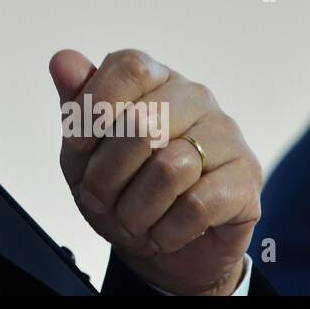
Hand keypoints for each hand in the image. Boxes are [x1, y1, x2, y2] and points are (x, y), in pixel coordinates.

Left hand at [50, 48, 261, 294]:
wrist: (162, 249)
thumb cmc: (122, 188)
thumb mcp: (84, 153)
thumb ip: (75, 106)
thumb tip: (63, 59)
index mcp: (154, 78)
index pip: (128, 67)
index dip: (95, 111)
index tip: (79, 149)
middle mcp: (194, 96)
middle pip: (142, 124)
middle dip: (106, 176)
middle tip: (102, 201)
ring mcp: (226, 133)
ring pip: (169, 168)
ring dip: (136, 210)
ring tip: (133, 221)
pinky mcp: (246, 176)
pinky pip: (197, 205)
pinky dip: (167, 230)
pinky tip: (163, 233)